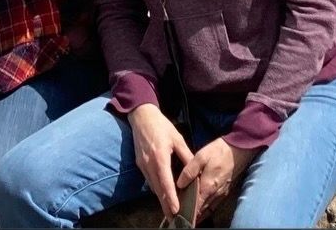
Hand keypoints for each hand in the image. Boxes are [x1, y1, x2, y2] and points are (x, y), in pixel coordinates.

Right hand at [128, 104, 193, 219]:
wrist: (142, 116)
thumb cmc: (161, 126)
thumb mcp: (177, 138)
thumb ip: (186, 155)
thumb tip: (195, 170)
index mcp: (160, 157)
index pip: (166, 183)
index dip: (170, 198)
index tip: (175, 211)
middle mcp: (149, 164)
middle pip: (158, 190)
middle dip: (165, 205)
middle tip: (174, 218)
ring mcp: (143, 165)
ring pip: (153, 187)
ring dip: (161, 198)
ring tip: (170, 209)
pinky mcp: (140, 164)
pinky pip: (149, 180)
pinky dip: (156, 188)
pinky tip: (163, 192)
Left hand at [176, 138, 258, 219]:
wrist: (237, 150)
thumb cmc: (218, 152)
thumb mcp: (201, 157)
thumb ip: (189, 171)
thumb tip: (180, 184)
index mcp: (208, 187)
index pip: (196, 206)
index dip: (187, 212)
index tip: (179, 213)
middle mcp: (215, 194)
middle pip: (202, 210)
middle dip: (192, 213)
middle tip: (180, 213)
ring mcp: (221, 194)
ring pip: (208, 209)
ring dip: (199, 212)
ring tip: (188, 212)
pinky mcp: (224, 191)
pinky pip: (214, 204)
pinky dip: (206, 207)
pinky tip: (200, 204)